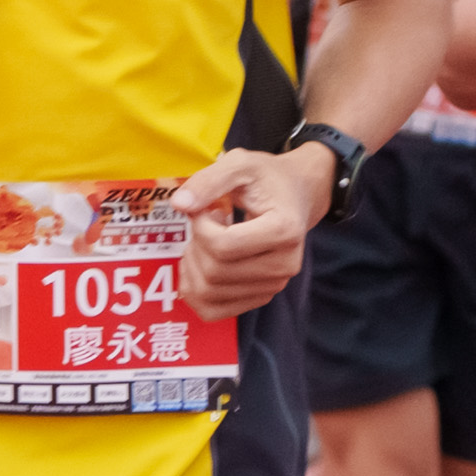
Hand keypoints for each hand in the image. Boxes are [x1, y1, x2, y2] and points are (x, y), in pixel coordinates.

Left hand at [165, 140, 330, 319]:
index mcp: (284, 231)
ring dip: (193, 266)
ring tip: (207, 241)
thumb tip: (179, 204)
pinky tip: (199, 264)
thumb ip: (209, 180)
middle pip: (214, 273)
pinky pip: (213, 311)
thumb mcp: (240, 164)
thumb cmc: (267, 179)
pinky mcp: (261, 297)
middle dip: (195, 246)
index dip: (201, 227)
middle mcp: (285, 265)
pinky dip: (194, 291)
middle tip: (205, 224)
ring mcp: (274, 285)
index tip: (208, 209)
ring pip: (209, 293)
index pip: (222, 247)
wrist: (295, 195)